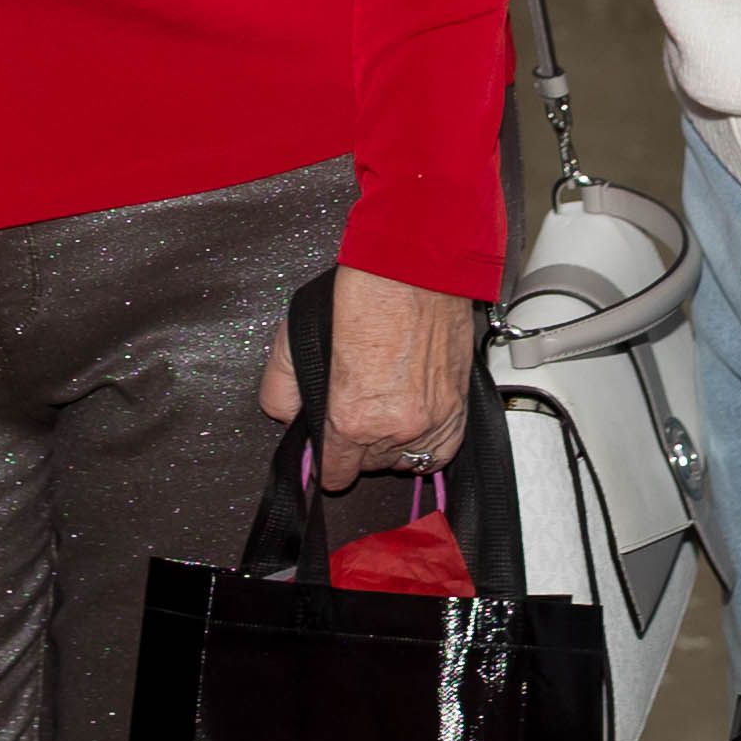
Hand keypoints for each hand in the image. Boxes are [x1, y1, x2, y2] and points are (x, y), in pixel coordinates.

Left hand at [257, 266, 479, 488]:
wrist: (416, 265)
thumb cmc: (365, 291)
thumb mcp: (294, 339)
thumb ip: (281, 392)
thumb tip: (287, 418)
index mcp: (351, 417)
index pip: (335, 475)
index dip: (327, 460)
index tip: (326, 447)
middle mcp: (395, 428)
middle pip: (368, 467)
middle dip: (357, 444)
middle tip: (355, 408)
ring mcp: (432, 420)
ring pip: (404, 460)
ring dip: (391, 442)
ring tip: (383, 408)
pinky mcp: (459, 408)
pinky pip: (441, 452)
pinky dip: (426, 443)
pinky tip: (411, 419)